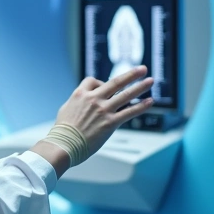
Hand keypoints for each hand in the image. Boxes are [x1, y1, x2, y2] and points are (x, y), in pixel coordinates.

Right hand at [31, 67, 153, 176]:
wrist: (64, 145)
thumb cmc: (62, 130)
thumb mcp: (66, 108)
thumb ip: (77, 101)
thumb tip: (83, 100)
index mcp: (80, 94)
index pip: (94, 80)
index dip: (100, 82)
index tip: (104, 86)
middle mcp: (93, 99)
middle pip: (116, 82)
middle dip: (131, 74)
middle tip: (142, 69)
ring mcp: (103, 110)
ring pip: (126, 94)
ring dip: (140, 86)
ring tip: (151, 80)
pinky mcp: (110, 123)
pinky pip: (129, 112)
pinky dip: (141, 106)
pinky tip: (150, 102)